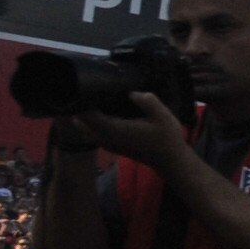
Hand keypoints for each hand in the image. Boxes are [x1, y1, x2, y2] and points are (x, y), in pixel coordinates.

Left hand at [80, 90, 194, 169]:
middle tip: (89, 92)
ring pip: (83, 130)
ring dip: (84, 118)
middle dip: (80, 108)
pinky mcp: (110, 146)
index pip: (87, 116)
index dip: (83, 102)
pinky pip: (91, 134)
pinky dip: (91, 125)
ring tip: (95, 102)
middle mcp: (105, 137)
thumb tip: (132, 93)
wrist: (169, 160)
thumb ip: (148, 101)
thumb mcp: (164, 116)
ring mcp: (106, 144)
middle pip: (80, 122)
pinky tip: (103, 114)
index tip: (86, 88)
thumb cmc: (166, 138)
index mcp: (114, 128)